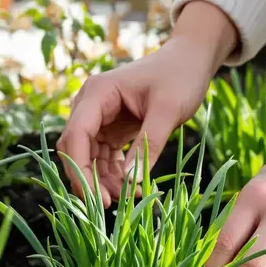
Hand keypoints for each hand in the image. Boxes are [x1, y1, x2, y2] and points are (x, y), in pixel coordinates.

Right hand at [57, 1, 236, 205]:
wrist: (190, 60)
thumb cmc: (181, 76)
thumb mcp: (169, 110)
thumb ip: (149, 144)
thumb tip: (130, 182)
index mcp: (97, 93)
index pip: (76, 134)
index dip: (80, 168)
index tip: (94, 196)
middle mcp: (91, 105)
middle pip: (75, 148)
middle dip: (87, 179)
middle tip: (107, 205)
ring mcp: (99, 118)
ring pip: (87, 157)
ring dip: (101, 180)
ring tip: (128, 199)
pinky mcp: (111, 129)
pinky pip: (103, 157)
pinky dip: (113, 175)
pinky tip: (131, 189)